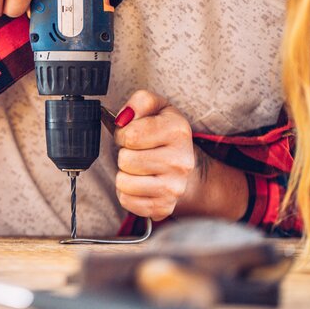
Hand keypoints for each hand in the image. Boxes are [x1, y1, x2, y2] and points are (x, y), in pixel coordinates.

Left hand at [114, 90, 194, 220]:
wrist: (186, 164)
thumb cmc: (165, 134)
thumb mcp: (157, 107)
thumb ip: (140, 102)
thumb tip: (123, 118)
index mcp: (178, 131)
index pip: (131, 134)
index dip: (123, 134)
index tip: (130, 135)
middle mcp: (181, 161)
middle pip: (126, 160)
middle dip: (125, 154)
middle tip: (137, 152)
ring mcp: (174, 187)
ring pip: (124, 182)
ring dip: (125, 174)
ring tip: (138, 167)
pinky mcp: (164, 207)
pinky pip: (127, 201)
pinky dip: (127, 193)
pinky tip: (140, 183)